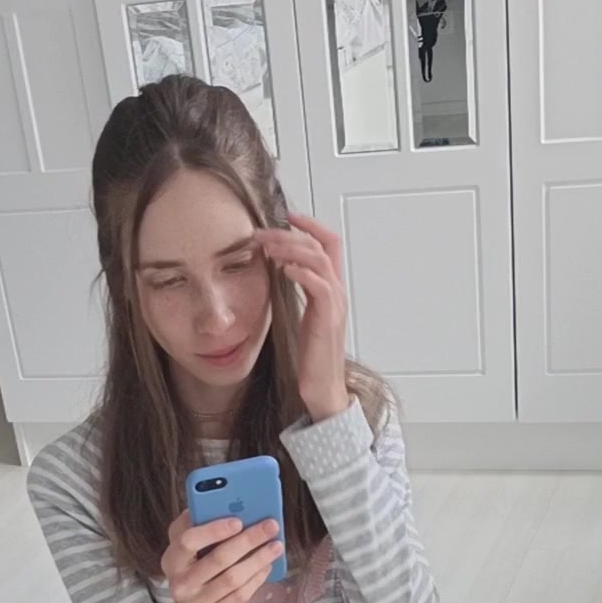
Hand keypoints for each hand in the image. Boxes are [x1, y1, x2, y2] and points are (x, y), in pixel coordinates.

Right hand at [162, 510, 282, 602]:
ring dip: (258, 559)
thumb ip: (197, 526)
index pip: (187, 542)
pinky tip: (267, 565)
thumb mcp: (188, 549)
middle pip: (218, 559)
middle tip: (271, 526)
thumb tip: (223, 502)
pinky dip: (257, 578)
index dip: (213, 531)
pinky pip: (240, 596)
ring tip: (276, 545)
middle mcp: (180, 583)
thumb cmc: (194, 570)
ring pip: (233, 578)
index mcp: (171, 559)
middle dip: (248, 540)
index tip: (238, 520)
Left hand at [256, 212, 348, 420]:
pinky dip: (301, 272)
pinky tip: (282, 269)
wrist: (323, 387)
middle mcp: (337, 291)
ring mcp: (335, 304)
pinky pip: (319, 285)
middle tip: (263, 233)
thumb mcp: (304, 313)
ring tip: (268, 247)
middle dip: (291, 234)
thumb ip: (298, 288)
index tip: (286, 216)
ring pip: (319, 260)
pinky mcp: (327, 319)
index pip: (329, 243)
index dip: (310, 225)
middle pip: (321, 245)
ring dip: (291, 248)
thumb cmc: (312, 354)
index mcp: (332, 288)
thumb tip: (279, 265)